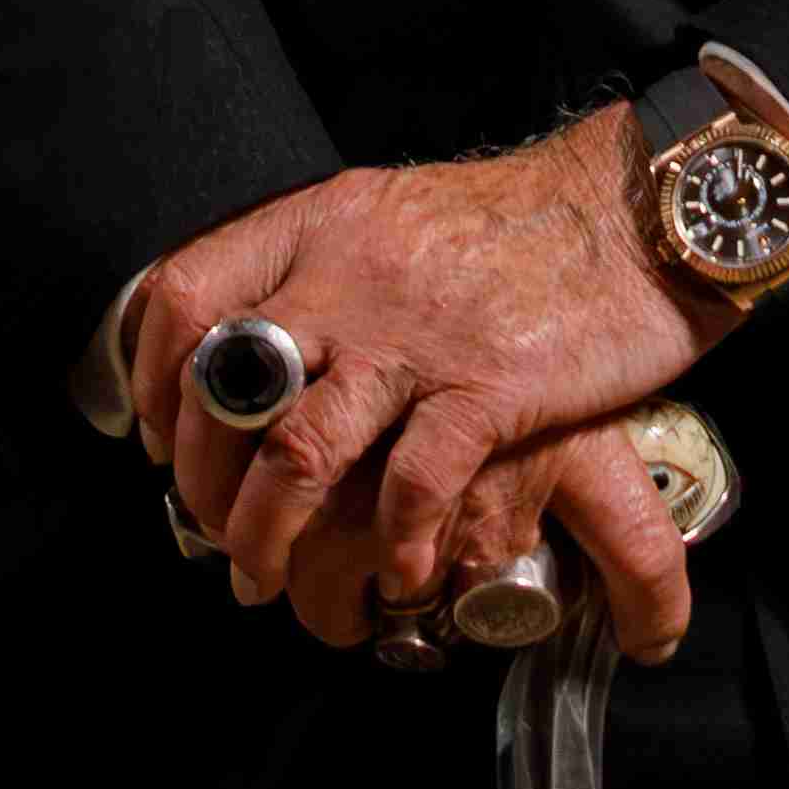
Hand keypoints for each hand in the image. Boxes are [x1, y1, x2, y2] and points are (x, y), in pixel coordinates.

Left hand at [128, 116, 722, 654]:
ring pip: (293, 452)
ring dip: (264, 536)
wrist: (635, 207)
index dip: (152, 380)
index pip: (185, 292)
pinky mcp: (486, 386)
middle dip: (200, 482)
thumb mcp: (391, 218)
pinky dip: (394, 548)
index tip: (160, 440)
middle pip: (221, 387)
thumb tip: (252, 347)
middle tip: (212, 534)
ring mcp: (415, 332)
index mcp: (320, 222)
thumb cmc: (514, 225)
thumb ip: (322, 271)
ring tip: (264, 581)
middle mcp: (350, 272)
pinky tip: (403, 577)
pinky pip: (410, 488)